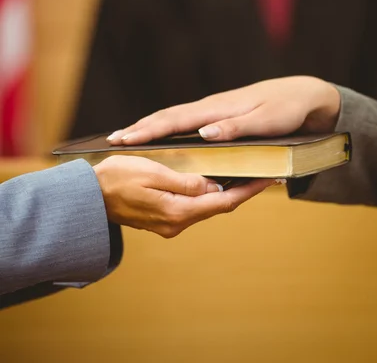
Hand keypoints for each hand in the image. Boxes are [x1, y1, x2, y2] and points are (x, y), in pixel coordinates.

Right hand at [94, 156, 273, 237]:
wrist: (88, 197)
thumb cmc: (116, 179)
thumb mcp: (152, 173)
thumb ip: (186, 182)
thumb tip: (214, 187)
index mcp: (177, 211)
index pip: (224, 202)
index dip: (249, 190)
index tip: (268, 178)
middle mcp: (177, 223)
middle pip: (218, 206)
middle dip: (241, 189)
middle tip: (261, 172)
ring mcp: (170, 224)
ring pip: (206, 206)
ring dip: (224, 192)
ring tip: (243, 173)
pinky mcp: (163, 219)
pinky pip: (192, 206)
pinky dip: (207, 194)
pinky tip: (212, 181)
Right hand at [107, 76, 340, 145]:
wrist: (304, 94)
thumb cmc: (287, 110)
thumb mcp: (266, 122)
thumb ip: (236, 128)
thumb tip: (203, 134)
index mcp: (218, 110)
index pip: (176, 120)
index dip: (149, 130)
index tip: (124, 138)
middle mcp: (211, 108)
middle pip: (168, 117)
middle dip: (140, 128)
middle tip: (113, 140)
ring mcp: (214, 109)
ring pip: (175, 118)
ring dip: (150, 127)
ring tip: (128, 137)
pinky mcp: (219, 114)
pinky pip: (186, 120)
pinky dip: (168, 126)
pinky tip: (162, 134)